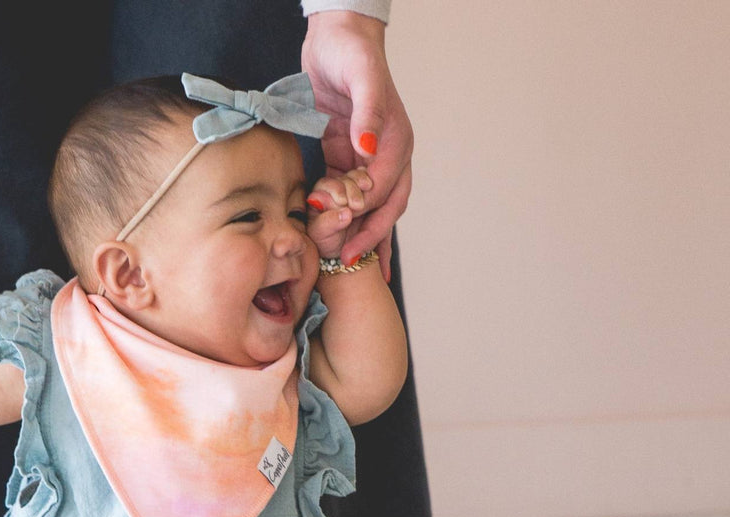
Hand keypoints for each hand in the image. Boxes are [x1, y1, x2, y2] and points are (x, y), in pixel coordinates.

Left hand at [302, 11, 413, 281]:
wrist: (338, 36)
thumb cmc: (350, 51)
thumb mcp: (361, 75)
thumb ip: (367, 112)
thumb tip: (367, 148)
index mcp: (396, 140)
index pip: (385, 188)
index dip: (367, 215)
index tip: (347, 237)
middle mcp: (387, 154)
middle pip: (386, 206)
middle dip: (368, 237)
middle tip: (347, 262)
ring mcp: (368, 160)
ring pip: (369, 208)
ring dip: (359, 236)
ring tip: (346, 267)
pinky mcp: (346, 159)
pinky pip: (347, 197)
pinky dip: (342, 220)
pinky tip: (334, 242)